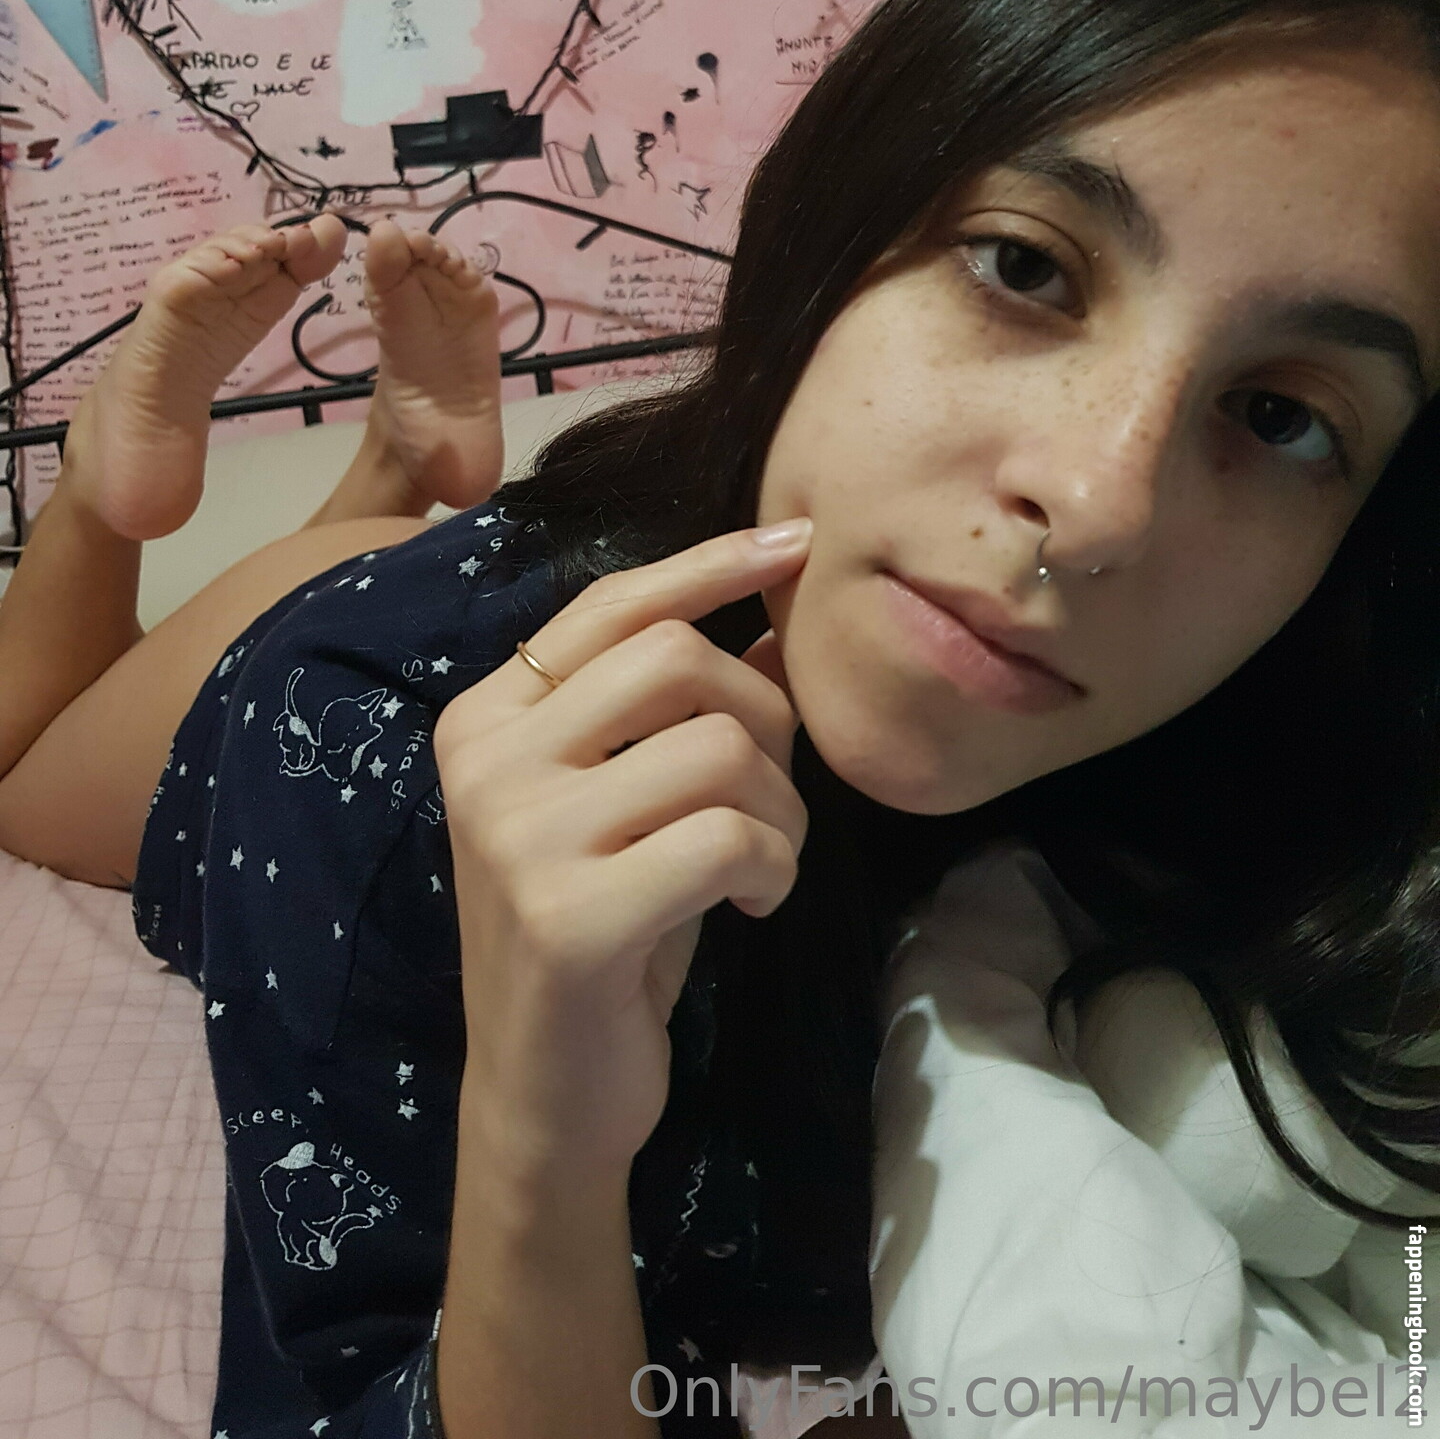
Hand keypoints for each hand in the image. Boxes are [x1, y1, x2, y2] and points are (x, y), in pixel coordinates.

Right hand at [432, 520, 811, 1177]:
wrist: (544, 1098)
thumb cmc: (601, 933)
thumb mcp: (630, 804)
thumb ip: (677, 712)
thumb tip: (772, 620)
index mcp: (485, 718)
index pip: (612, 604)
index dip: (712, 564)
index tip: (799, 544)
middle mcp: (486, 760)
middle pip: (677, 659)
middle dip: (765, 717)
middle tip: (773, 793)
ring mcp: (518, 836)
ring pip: (718, 746)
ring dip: (781, 805)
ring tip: (765, 861)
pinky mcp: (569, 915)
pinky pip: (727, 836)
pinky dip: (774, 863)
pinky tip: (755, 903)